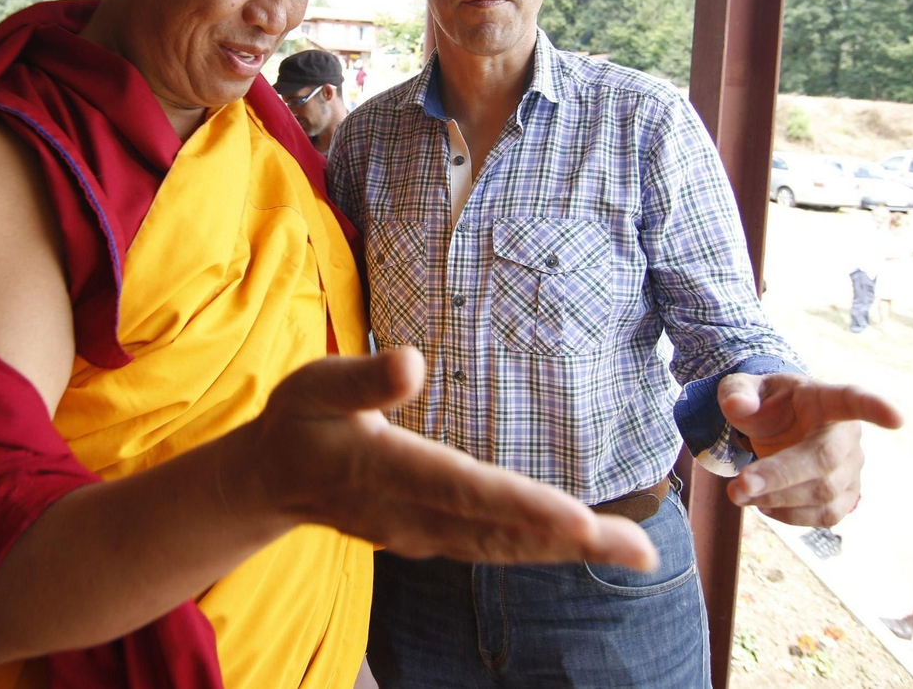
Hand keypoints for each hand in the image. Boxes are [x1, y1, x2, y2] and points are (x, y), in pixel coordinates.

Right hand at [242, 348, 657, 569]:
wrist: (269, 481)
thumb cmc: (298, 422)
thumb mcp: (315, 384)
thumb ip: (363, 379)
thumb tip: (414, 362)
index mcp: (388, 471)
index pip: (469, 492)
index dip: (526, 508)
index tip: (581, 521)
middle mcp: (412, 514)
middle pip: (503, 531)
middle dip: (573, 541)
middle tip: (643, 549)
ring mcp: (422, 534)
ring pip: (504, 547)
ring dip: (568, 550)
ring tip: (635, 550)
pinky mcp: (429, 538)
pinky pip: (492, 548)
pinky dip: (539, 548)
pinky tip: (578, 544)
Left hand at [717, 372, 903, 526]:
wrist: (778, 428)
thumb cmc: (767, 404)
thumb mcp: (745, 388)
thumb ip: (738, 392)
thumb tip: (739, 407)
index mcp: (826, 399)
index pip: (854, 399)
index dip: (876, 408)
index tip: (897, 418)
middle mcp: (847, 435)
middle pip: (824, 461)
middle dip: (780, 476)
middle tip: (739, 486)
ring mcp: (852, 468)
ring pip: (824, 494)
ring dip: (778, 500)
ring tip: (738, 494)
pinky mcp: (847, 496)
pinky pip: (826, 516)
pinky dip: (790, 516)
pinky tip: (763, 504)